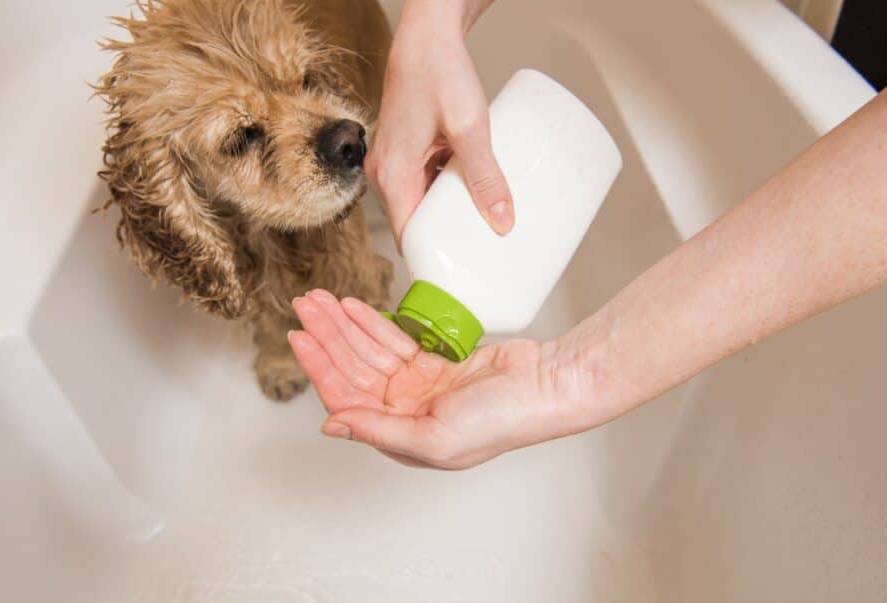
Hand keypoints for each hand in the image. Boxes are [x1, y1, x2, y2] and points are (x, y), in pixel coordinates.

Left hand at [287, 290, 585, 468]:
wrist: (544, 388)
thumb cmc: (500, 422)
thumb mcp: (432, 436)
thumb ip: (378, 429)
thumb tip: (331, 426)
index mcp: (400, 436)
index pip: (346, 399)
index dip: (319, 368)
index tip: (299, 339)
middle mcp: (404, 413)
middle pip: (352, 370)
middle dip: (326, 338)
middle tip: (303, 307)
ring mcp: (419, 387)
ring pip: (368, 351)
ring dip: (344, 326)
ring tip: (320, 299)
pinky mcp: (435, 363)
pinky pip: (394, 341)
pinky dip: (372, 322)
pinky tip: (352, 306)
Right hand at [366, 0, 513, 245]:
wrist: (427, 35)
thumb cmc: (438, 72)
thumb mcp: (469, 128)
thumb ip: (486, 176)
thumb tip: (502, 222)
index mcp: (392, 176)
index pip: (409, 240)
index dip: (433, 264)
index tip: (458, 284)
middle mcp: (384, 174)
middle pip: (415, 226)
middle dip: (446, 245)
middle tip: (480, 261)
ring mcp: (392, 163)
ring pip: (421, 206)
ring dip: (447, 220)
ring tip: (481, 236)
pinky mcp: (405, 152)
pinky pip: (423, 186)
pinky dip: (445, 196)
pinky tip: (472, 198)